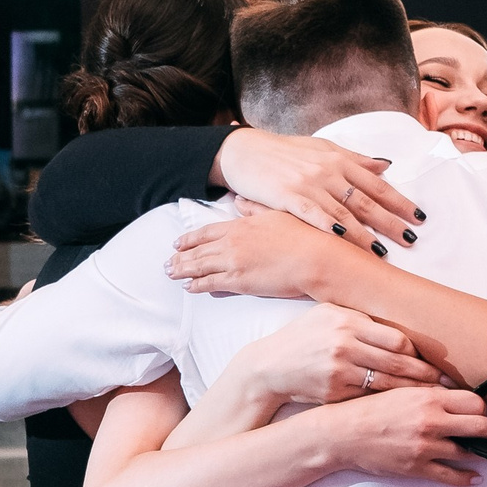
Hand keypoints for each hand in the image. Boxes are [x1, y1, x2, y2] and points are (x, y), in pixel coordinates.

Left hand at [169, 209, 373, 297]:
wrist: (318, 258)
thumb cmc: (306, 235)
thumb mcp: (277, 213)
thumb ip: (254, 208)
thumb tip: (238, 199)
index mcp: (242, 224)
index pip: (208, 231)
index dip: (190, 238)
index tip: (179, 242)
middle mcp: (233, 242)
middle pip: (198, 250)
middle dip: (180, 257)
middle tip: (167, 262)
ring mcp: (234, 262)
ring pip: (199, 266)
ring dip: (183, 270)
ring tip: (171, 274)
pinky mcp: (239, 281)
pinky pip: (211, 283)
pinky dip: (197, 285)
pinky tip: (190, 287)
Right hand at [214, 128, 422, 248]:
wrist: (245, 151)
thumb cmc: (284, 152)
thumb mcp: (322, 148)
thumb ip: (355, 159)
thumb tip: (386, 166)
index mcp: (339, 160)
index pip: (377, 184)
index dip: (400, 201)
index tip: (420, 217)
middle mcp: (328, 171)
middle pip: (366, 200)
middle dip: (391, 221)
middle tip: (411, 239)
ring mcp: (309, 184)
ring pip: (343, 212)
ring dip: (364, 233)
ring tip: (382, 251)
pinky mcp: (288, 196)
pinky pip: (313, 214)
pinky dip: (329, 226)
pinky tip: (343, 239)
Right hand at [225, 305, 439, 407]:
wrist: (269, 367)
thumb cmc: (302, 338)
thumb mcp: (327, 315)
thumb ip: (360, 319)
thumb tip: (395, 324)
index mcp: (347, 323)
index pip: (396, 339)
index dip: (417, 353)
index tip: (431, 360)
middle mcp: (345, 346)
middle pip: (398, 363)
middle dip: (425, 375)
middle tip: (445, 383)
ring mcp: (340, 372)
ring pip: (388, 384)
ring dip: (413, 391)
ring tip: (433, 396)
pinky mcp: (335, 394)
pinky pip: (371, 398)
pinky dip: (390, 402)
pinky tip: (404, 406)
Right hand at [320, 388, 486, 486]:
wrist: (343, 433)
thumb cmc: (370, 409)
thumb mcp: (402, 391)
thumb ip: (431, 393)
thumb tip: (457, 397)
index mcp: (429, 397)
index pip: (474, 402)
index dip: (485, 410)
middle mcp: (432, 420)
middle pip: (481, 426)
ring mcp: (425, 446)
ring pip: (469, 452)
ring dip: (485, 456)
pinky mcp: (417, 467)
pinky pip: (451, 475)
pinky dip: (467, 478)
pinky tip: (475, 477)